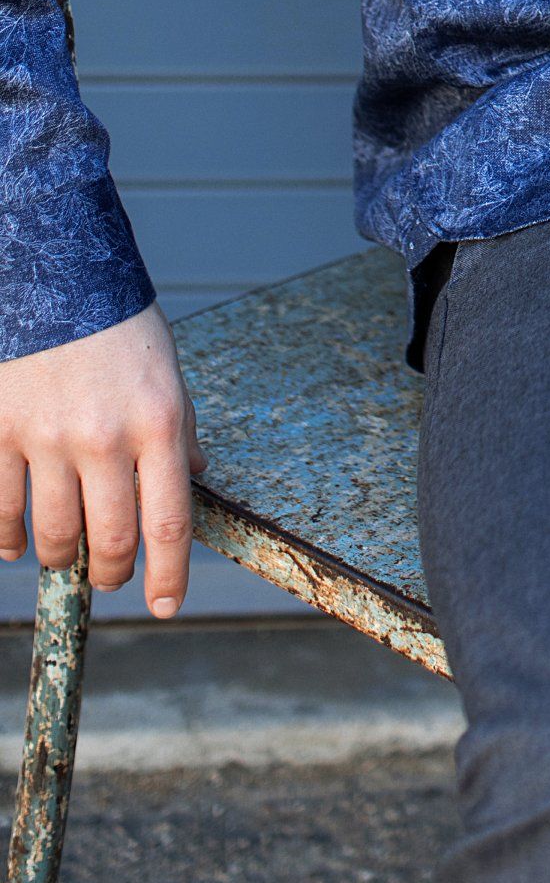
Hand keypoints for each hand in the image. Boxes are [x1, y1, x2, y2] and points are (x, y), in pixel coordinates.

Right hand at [0, 303, 204, 616]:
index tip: (165, 604)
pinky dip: (8, 539)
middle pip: (111, 539)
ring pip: (55, 536)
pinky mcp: (0, 432)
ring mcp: (47, 438)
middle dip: (113, 572)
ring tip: (67, 556)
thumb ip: (178, 430)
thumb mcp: (167, 374)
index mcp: (156, 423)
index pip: (168, 522)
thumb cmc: (119, 328)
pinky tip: (15, 543)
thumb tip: (196, 477)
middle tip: (112, 576)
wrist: (56, 278)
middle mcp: (105, 437)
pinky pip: (1, 510)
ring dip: (62, 558)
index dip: (168, 575)